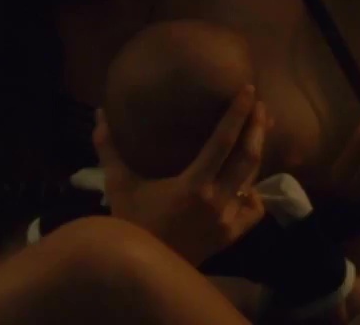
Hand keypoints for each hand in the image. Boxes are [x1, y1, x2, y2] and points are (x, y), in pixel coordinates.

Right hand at [93, 85, 269, 265]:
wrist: (143, 269)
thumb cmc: (131, 223)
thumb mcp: (118, 185)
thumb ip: (109, 148)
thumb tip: (99, 114)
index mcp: (193, 185)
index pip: (223, 142)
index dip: (237, 115)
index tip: (248, 91)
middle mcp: (217, 201)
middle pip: (248, 157)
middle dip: (257, 128)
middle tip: (260, 105)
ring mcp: (228, 221)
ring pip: (253, 180)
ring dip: (259, 153)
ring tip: (260, 131)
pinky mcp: (231, 237)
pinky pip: (254, 211)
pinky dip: (254, 193)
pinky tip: (248, 183)